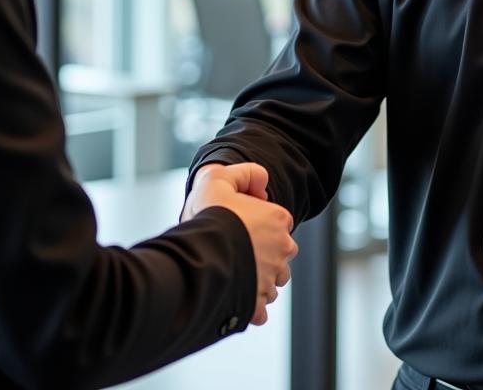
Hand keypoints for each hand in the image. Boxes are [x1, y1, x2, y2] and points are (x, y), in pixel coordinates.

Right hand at [184, 163, 296, 324]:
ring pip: (273, 280)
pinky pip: (261, 308)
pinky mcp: (258, 303)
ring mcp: (271, 278)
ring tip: (235, 271)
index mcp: (278, 220)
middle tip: (238, 247)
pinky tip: (236, 295)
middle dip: (265, 251)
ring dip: (260, 277)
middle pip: (281, 251)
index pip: (280, 220)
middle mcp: (282, 250)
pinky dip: (252, 305)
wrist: (200, 254)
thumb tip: (262, 183)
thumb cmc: (209, 216)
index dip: (260, 221)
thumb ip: (244, 173)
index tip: (241, 223)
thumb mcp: (220, 178)